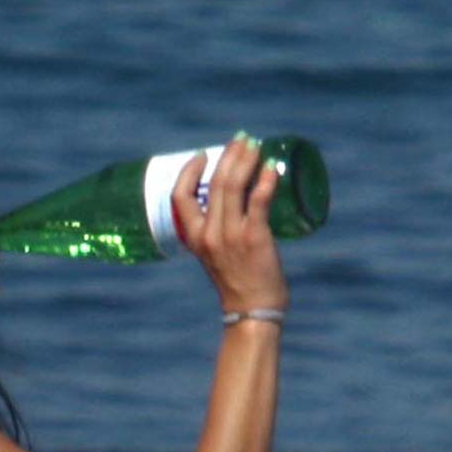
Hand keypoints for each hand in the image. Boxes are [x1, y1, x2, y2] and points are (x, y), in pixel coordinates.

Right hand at [172, 134, 288, 314]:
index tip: (203, 155)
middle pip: (214, 183)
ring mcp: (231, 235)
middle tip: (242, 139)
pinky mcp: (255, 237)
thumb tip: (238, 203)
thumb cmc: (238, 284)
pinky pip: (259, 200)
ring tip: (256, 146)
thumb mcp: (216, 256)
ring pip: (234, 186)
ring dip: (246, 160)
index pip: (180, 196)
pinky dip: (266, 179)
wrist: (252, 312)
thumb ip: (219, 233)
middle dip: (229, 155)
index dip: (189, 171)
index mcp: (194, 239)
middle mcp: (209, 234)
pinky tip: (271, 168)